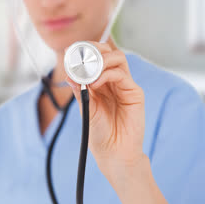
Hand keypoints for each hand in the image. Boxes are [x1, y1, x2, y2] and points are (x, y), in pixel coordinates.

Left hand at [65, 40, 145, 186]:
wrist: (114, 153)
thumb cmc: (99, 134)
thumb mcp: (85, 108)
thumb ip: (80, 90)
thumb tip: (69, 74)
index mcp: (101, 84)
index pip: (96, 58)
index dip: (85, 51)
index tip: (70, 51)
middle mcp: (114, 82)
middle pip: (109, 53)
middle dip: (94, 49)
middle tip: (80, 55)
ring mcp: (125, 86)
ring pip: (118, 59)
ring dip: (101, 60)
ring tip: (88, 71)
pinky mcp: (135, 93)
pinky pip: (122, 75)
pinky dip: (107, 74)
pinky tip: (95, 84)